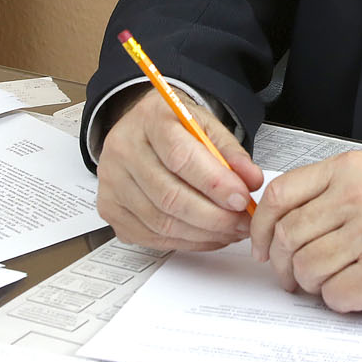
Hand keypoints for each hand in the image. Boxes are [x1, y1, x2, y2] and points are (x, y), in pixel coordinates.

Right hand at [95, 87, 263, 252]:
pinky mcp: (110, 209)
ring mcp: (112, 183)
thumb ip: (230, 152)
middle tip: (243, 222)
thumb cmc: (174, 126)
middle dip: (214, 217)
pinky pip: (151, 236)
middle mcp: (123, 150)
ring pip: (161, 222)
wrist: (141, 128)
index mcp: (149, 120)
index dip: (214, 183)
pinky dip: (186, 242)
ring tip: (231, 230)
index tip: (242, 199)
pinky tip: (208, 236)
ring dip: (204, 234)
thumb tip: (251, 180)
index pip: (180, 157)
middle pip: (169, 196)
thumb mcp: (206, 125)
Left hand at [249, 150, 361, 313]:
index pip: (281, 195)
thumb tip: (274, 224)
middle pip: (287, 238)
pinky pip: (334, 295)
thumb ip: (327, 195)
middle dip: (285, 266)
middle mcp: (360, 196)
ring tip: (339, 279)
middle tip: (297, 276)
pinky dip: (340, 301)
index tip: (262, 246)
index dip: (262, 228)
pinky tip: (360, 289)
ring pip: (306, 269)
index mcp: (352, 170)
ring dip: (315, 285)